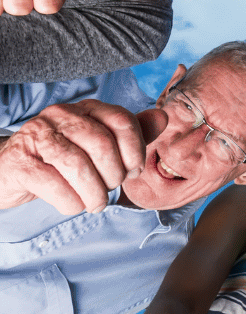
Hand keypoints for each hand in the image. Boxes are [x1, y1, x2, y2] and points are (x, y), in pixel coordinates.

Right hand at [0, 100, 166, 213]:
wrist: (12, 172)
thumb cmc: (63, 160)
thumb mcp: (100, 145)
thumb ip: (131, 133)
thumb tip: (163, 117)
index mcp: (86, 108)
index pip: (122, 120)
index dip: (134, 150)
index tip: (133, 171)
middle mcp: (60, 115)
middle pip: (101, 143)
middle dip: (113, 174)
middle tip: (111, 190)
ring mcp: (36, 136)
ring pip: (76, 164)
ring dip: (94, 192)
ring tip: (95, 204)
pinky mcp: (18, 162)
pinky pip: (52, 184)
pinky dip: (70, 201)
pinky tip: (73, 205)